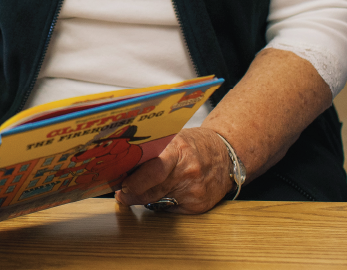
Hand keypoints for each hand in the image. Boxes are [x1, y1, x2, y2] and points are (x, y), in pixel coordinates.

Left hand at [114, 127, 232, 213]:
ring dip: (143, 198)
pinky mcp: (199, 205)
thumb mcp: (175, 138)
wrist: (225, 156)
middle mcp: (188, 171)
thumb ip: (154, 151)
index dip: (134, 181)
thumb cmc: (196, 145)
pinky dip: (161, 203)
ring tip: (134, 192)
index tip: (121, 184)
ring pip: (158, 201)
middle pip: (152, 190)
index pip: (154, 170)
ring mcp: (195, 190)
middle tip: (122, 193)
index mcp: (180, 149)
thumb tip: (125, 165)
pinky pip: (171, 208)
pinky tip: (161, 195)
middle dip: (132, 194)